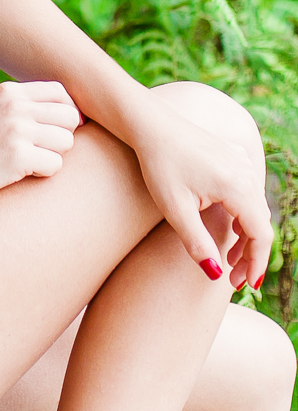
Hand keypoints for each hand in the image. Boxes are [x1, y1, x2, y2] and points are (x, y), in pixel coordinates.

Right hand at [0, 80, 80, 200]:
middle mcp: (16, 107)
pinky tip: (25, 170)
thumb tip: (73, 113)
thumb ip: (26, 103)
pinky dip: (44, 171)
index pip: (60, 93)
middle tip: (45, 146)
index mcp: (11, 91)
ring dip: (54, 154)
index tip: (62, 127)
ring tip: (32, 158)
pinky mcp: (20, 157)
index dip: (68, 110)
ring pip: (67, 141)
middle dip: (62, 134)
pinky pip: (55, 164)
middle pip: (69, 117)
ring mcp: (18, 131)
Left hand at [132, 97, 270, 290]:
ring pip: (255, 207)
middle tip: (234, 278)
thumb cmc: (159, 165)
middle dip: (251, 253)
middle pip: (261, 222)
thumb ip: (197, 243)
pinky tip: (227, 225)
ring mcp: (241, 161)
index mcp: (236, 186)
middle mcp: (245, 172)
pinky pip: (248, 191)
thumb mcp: (174, 209)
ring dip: (247, 234)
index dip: (256, 263)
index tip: (245, 285)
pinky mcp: (232, 155)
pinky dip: (243, 214)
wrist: (149, 124)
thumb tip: (215, 275)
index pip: (260, 233)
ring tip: (228, 258)